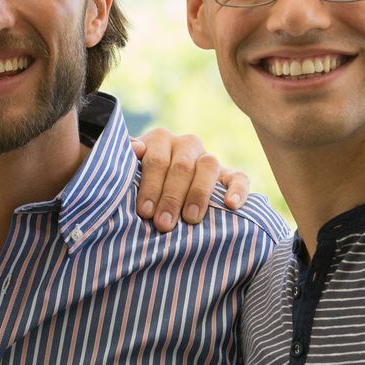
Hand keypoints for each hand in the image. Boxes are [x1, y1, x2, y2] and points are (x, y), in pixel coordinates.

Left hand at [130, 129, 249, 231]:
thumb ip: (125, 158)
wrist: (166, 189)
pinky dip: (237, 190)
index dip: (151, 186)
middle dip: (171, 197)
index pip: (156, 159)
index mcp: (159, 140)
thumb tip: (135, 148)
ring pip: (208, 166)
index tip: (145, 212)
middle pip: (182, 166)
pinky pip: (239, 177)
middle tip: (163, 224)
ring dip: (198, 193)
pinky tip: (231, 206)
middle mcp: (185, 145)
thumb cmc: (140, 184)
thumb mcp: (128, 170)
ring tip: (190, 219)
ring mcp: (208, 158)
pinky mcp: (229, 175)